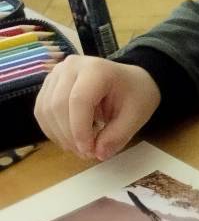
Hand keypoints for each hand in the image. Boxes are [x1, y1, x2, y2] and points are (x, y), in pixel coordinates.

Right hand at [33, 57, 160, 160]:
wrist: (129, 80)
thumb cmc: (135, 95)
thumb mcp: (136, 117)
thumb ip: (118, 136)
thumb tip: (98, 154)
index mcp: (97, 70)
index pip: (79, 101)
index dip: (80, 130)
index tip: (90, 152)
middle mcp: (71, 66)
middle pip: (58, 105)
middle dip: (70, 136)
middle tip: (86, 154)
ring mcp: (57, 73)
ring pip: (46, 109)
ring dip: (59, 135)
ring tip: (79, 148)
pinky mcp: (49, 83)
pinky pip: (41, 110)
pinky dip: (52, 129)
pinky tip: (68, 139)